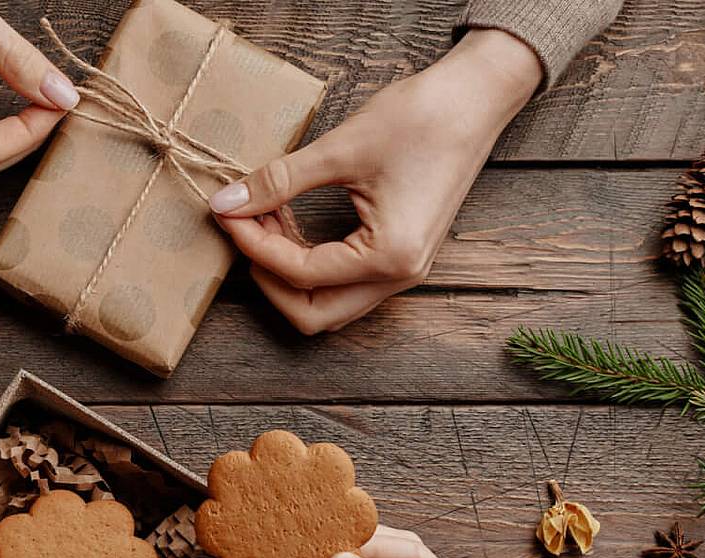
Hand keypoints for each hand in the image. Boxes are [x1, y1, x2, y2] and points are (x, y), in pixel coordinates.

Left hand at [209, 28, 541, 332]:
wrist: (477, 97)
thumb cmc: (422, 118)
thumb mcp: (341, 148)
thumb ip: (280, 181)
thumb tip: (228, 202)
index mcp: (391, 257)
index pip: (301, 274)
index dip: (254, 245)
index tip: (228, 211)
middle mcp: (402, 276)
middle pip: (315, 315)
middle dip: (270, 280)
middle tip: (244, 230)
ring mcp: (406, 269)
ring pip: (330, 304)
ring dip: (289, 274)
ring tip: (265, 221)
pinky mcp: (403, 253)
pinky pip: (346, 280)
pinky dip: (312, 263)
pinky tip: (291, 223)